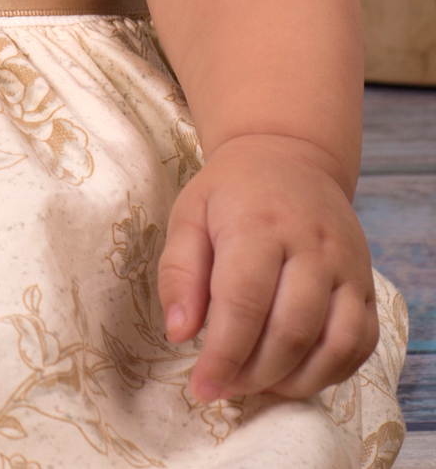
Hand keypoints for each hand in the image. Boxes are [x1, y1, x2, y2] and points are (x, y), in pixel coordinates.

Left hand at [159, 133, 378, 401]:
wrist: (289, 158)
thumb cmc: (231, 193)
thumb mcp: (189, 215)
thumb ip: (179, 273)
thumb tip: (179, 334)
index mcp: (259, 223)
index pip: (244, 303)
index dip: (223, 355)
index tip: (202, 387)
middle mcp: (311, 245)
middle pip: (290, 331)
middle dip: (254, 374)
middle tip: (225, 388)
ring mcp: (347, 265)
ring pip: (334, 344)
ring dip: (295, 381)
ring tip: (258, 385)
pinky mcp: (367, 284)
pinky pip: (360, 343)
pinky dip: (331, 372)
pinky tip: (295, 374)